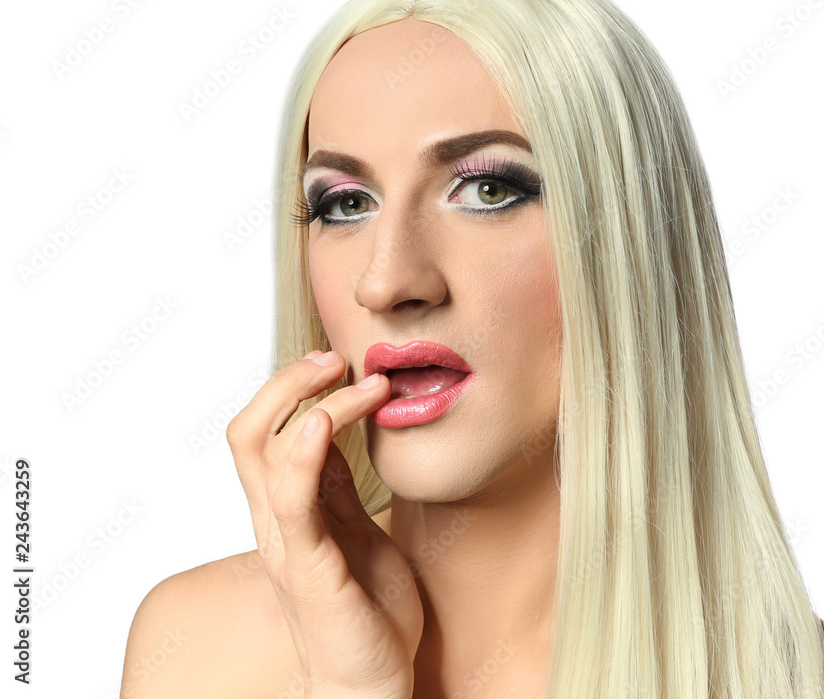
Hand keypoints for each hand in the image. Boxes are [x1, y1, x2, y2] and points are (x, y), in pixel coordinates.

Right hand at [227, 350, 422, 698]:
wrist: (373, 682)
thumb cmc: (366, 610)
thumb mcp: (355, 528)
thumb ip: (336, 486)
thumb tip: (333, 429)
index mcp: (287, 511)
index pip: (264, 431)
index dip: (293, 388)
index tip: (338, 364)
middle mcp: (274, 522)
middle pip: (248, 430)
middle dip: (288, 381)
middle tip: (335, 359)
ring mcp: (286, 543)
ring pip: (260, 451)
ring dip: (306, 401)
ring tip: (351, 378)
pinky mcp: (308, 567)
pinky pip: (291, 500)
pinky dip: (300, 454)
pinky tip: (323, 422)